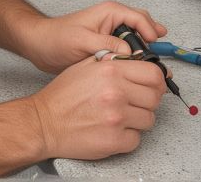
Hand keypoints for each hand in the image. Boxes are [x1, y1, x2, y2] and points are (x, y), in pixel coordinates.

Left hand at [20, 1, 166, 73]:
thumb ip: (106, 44)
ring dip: (145, 51)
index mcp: (109, 12)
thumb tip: (128, 52)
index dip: (150, 32)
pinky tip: (137, 70)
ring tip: (153, 66)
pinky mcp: (107, 46)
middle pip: (143, 27)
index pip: (139, 18)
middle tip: (158, 59)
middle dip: (153, 41)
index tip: (154, 47)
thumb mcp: (82, 40)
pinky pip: (127, 50)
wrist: (40, 46)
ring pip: (137, 39)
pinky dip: (135, 58)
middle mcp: (112, 20)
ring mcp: (111, 33)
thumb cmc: (56, 37)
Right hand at [28, 55, 165, 159]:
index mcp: (111, 70)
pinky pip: (136, 139)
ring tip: (121, 116)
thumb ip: (113, 60)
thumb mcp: (86, 65)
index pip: (154, 74)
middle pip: (155, 97)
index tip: (153, 85)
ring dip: (138, 119)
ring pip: (149, 119)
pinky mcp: (114, 141)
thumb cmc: (62, 95)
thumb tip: (138, 60)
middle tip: (135, 102)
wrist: (43, 122)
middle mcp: (116, 92)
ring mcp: (116, 118)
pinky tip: (113, 130)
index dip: (156, 80)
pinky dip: (127, 137)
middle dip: (148, 100)